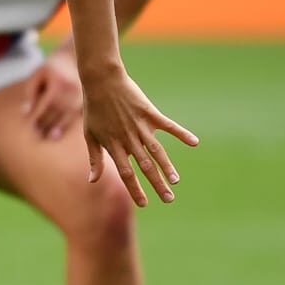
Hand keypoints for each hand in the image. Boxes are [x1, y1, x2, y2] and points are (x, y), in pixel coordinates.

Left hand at [22, 54, 84, 140]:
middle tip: (37, 133)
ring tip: (48, 136)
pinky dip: (66, 125)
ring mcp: (80, 96)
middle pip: (56, 112)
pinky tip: (58, 133)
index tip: (30, 125)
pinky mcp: (85, 99)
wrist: (74, 58)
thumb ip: (30, 92)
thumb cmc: (51, 67)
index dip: (37, 116)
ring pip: (67, 116)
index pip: (45, 104)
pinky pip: (75, 116)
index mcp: (58, 83)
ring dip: (57, 128)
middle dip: (46, 124)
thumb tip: (26, 112)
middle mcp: (71, 90)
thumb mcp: (38, 74)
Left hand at [78, 62, 197, 205]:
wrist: (101, 80)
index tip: (145, 203)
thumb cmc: (94, 108)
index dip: (135, 189)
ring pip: (157, 150)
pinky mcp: (149, 113)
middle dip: (157, 184)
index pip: (126, 173)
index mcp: (114, 145)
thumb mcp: (89, 135)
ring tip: (176, 180)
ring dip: (167, 166)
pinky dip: (181, 133)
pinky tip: (194, 142)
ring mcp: (140, 126)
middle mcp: (129, 138)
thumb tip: (92, 181)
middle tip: (169, 199)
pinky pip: (168, 125)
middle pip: (145, 166)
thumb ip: (94, 158)